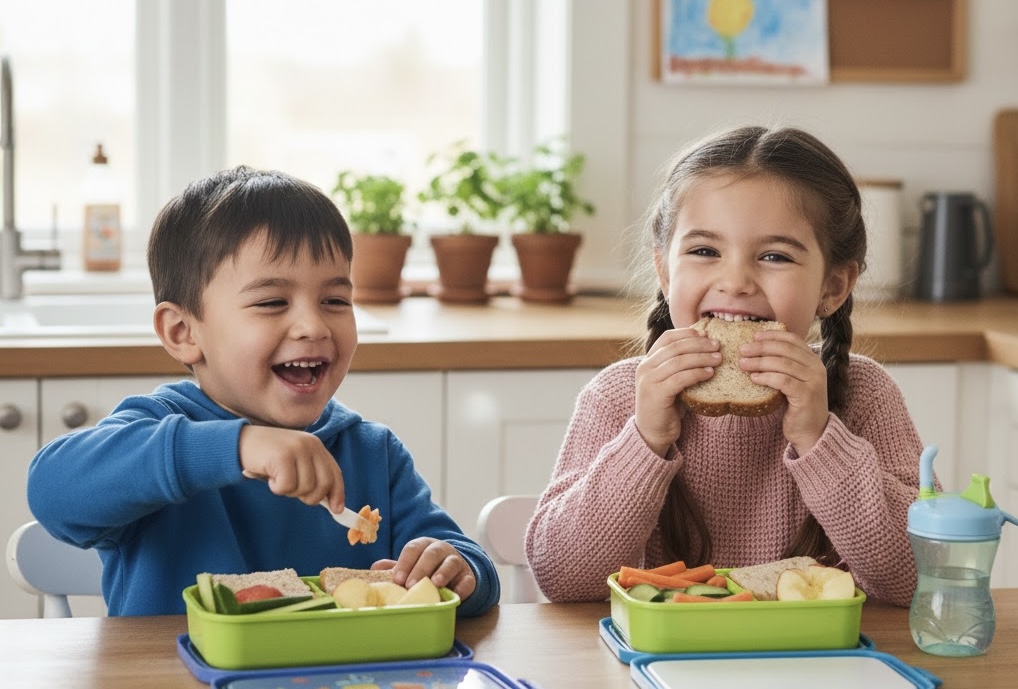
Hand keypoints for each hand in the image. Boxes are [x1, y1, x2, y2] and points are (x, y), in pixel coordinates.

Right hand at [238, 425, 344, 510]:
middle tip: (291, 490)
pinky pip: (287, 487)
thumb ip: (311, 474)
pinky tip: (269, 476)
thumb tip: (330, 502)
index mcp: (315, 446)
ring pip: (305, 488)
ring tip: (278, 478)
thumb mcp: (294, 461)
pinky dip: (277, 488)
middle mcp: (310, 445)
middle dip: (310, 497)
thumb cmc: (267, 457)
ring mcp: (297, 449)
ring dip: (289, 491)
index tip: (336, 510)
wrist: (238, 442)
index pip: (334, 473)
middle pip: (323, 484)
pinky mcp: (283, 456)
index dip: (337, 493)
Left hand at [371, 538, 476, 600]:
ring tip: (435, 583)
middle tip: (410, 585)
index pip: (413, 548)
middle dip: (420, 568)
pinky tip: (456, 594)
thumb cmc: (427, 569)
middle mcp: (441, 550)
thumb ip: (396, 567)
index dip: (404, 562)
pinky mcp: (468, 576)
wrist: (455, 573)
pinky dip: (463, 586)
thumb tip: (374, 568)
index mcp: (424, 546)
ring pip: (451, 563)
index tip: (396, 578)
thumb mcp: (411, 566)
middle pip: (431, 554)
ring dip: (443, 572)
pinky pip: (468, 580)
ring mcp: (457, 562)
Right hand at [635, 326, 720, 455]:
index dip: (687, 333)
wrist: (652, 432)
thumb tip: (705, 346)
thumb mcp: (670, 381)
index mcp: (647, 361)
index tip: (706, 334)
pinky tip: (710, 374)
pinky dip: (697, 373)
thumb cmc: (667, 406)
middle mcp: (645, 368)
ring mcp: (648, 380)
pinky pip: (680, 378)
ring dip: (701, 358)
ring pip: (678, 361)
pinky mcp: (657, 394)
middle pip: (675, 347)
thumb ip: (679, 366)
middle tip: (717, 346)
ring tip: (718, 359)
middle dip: (699, 344)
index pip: (667, 338)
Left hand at [738, 330, 828, 453]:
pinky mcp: (807, 395)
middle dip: (761, 348)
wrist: (811, 432)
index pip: (793, 339)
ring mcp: (814, 381)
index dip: (773, 335)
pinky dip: (766, 377)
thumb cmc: (796, 405)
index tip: (754, 336)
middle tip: (743, 350)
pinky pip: (783, 381)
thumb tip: (755, 349)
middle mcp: (817, 367)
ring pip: (783, 364)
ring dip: (759, 362)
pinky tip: (753, 378)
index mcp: (813, 360)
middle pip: (785, 350)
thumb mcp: (792, 380)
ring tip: (743, 364)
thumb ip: (782, 365)